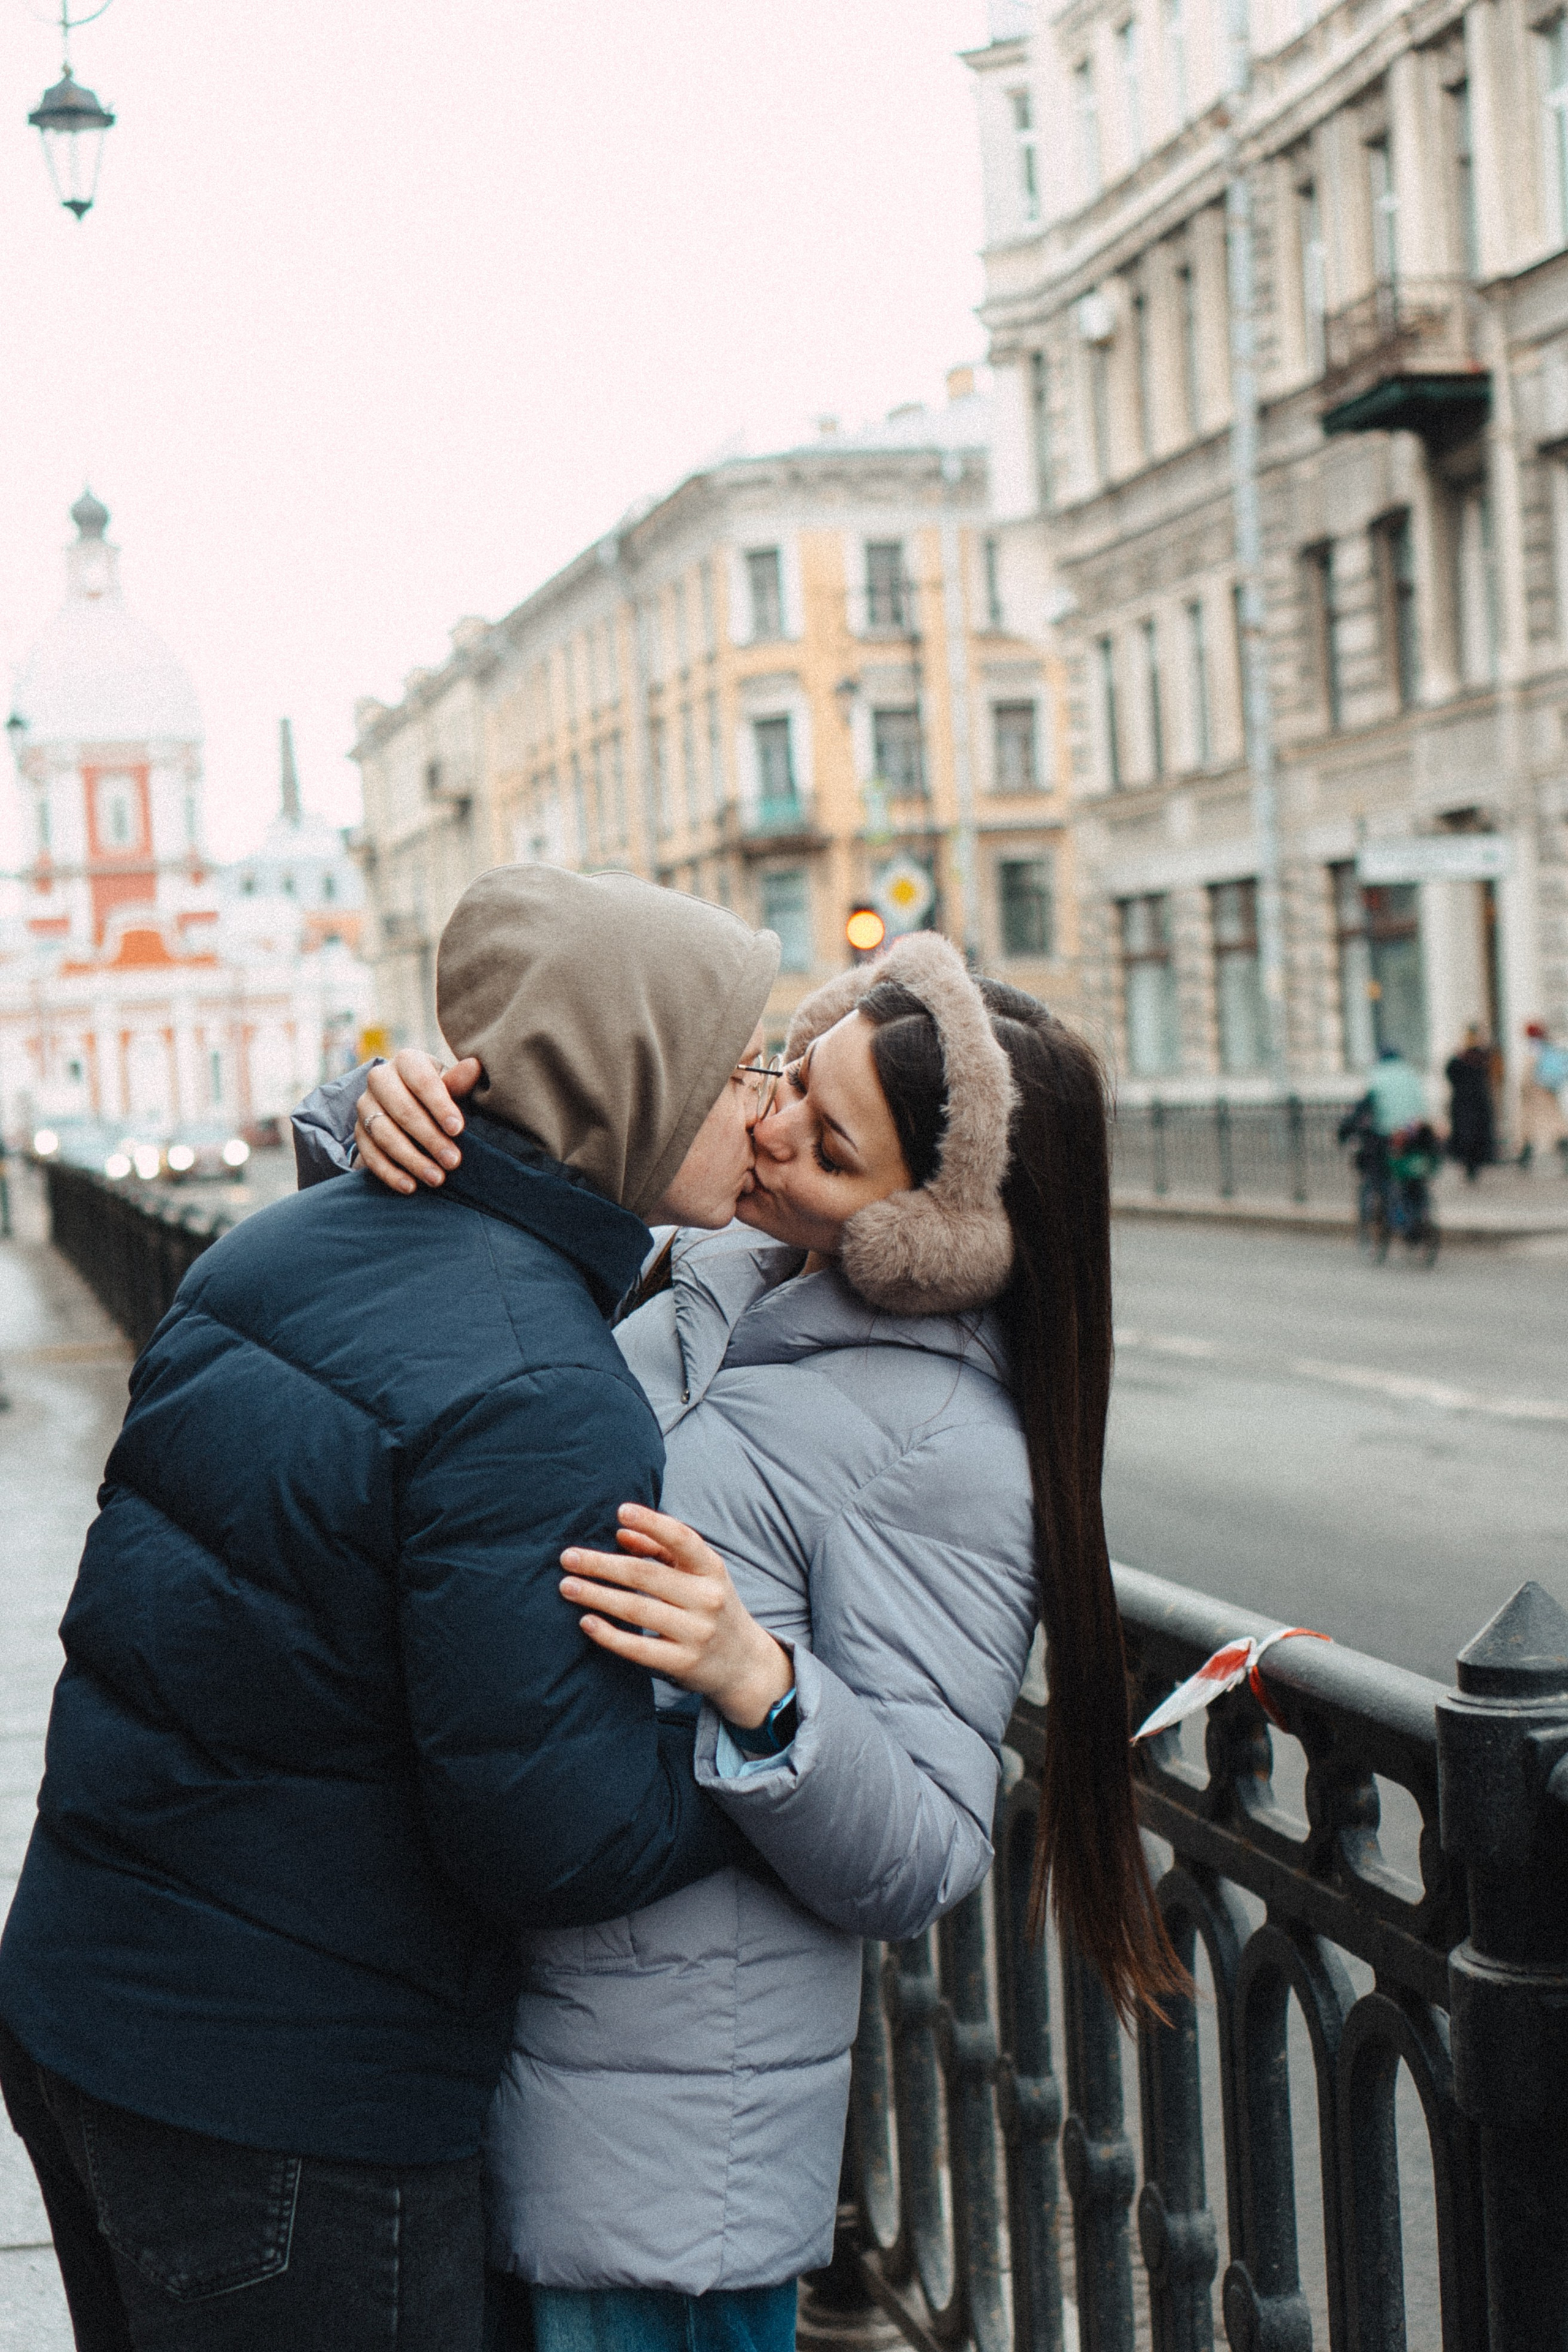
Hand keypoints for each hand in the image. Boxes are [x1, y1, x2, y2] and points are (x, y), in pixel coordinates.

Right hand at [356, 1051, 481, 1193]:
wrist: (412, 1102)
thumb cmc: (439, 1093)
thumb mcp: (451, 1085)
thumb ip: (459, 1082)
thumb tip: (473, 1067)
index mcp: (407, 1061)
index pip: (422, 1082)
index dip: (440, 1106)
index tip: (458, 1129)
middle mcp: (380, 1079)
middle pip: (402, 1110)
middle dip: (430, 1139)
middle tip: (453, 1162)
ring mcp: (365, 1105)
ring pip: (385, 1134)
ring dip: (412, 1159)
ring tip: (437, 1179)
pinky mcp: (358, 1131)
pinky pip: (369, 1154)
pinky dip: (390, 1173)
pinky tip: (410, 1186)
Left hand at [560, 1505, 793, 1730]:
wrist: (744, 1664)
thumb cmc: (712, 1607)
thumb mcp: (699, 1575)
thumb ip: (662, 1550)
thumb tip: (621, 1532)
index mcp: (712, 1569)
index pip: (683, 1539)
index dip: (652, 1523)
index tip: (620, 1510)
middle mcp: (707, 1599)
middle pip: (646, 1575)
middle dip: (602, 1565)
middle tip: (568, 1558)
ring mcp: (696, 1633)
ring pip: (637, 1609)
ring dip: (597, 1596)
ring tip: (567, 1587)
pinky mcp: (683, 1663)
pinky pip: (639, 1648)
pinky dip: (610, 1634)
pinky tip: (586, 1621)